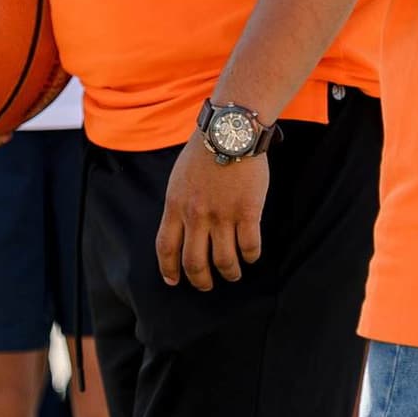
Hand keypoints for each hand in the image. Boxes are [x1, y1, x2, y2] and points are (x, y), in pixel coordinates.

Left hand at [156, 135, 267, 289]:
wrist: (231, 131)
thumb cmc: (205, 150)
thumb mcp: (179, 178)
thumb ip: (179, 204)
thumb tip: (181, 228)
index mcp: (176, 206)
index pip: (166, 248)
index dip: (169, 270)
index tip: (174, 282)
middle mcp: (196, 215)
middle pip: (194, 263)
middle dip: (201, 281)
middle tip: (207, 285)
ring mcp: (222, 215)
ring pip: (224, 261)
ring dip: (229, 273)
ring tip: (233, 274)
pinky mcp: (248, 212)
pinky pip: (249, 247)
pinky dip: (250, 257)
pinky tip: (251, 255)